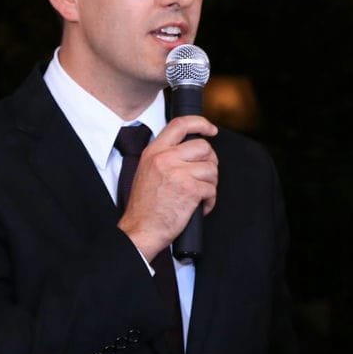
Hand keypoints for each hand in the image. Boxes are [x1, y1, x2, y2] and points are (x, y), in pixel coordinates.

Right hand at [118, 115, 217, 259]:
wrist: (141, 230)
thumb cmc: (145, 207)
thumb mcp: (147, 171)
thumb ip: (165, 156)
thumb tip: (191, 150)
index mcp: (154, 152)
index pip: (180, 124)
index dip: (201, 123)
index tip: (211, 130)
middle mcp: (165, 158)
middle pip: (204, 147)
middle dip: (210, 162)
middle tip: (204, 176)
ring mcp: (178, 173)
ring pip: (211, 169)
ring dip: (210, 184)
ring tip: (199, 195)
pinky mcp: (190, 189)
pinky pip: (212, 189)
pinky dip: (210, 200)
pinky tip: (200, 206)